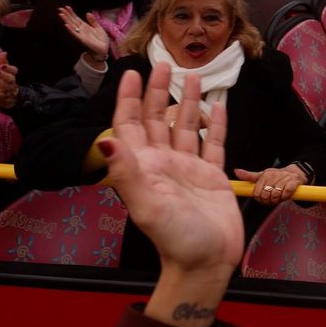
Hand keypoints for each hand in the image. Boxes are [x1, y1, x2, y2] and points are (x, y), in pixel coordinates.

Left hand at [0, 55, 18, 110]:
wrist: (13, 97)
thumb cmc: (6, 82)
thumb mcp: (5, 72)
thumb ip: (3, 63)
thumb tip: (3, 52)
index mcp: (12, 76)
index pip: (14, 71)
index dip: (8, 68)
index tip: (2, 66)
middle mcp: (12, 84)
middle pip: (10, 80)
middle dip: (4, 76)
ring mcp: (10, 93)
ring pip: (7, 89)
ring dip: (1, 85)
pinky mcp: (6, 101)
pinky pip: (4, 99)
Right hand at [60, 5, 109, 62]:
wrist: (103, 50)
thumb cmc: (100, 40)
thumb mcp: (98, 28)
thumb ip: (93, 21)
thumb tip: (87, 13)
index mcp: (84, 26)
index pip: (76, 18)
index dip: (71, 13)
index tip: (66, 7)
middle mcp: (81, 30)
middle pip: (72, 21)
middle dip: (66, 15)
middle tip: (60, 9)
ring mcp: (80, 35)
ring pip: (71, 26)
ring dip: (66, 20)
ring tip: (61, 15)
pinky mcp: (82, 40)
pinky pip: (75, 34)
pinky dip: (71, 29)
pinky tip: (66, 25)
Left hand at [100, 64, 240, 326]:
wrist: (207, 263)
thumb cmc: (176, 238)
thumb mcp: (147, 205)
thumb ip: (127, 172)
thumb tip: (106, 140)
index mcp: (143, 168)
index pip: (130, 125)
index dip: (129, 99)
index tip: (132, 73)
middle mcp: (163, 164)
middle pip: (157, 120)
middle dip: (158, 92)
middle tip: (164, 64)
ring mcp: (188, 169)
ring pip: (185, 127)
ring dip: (187, 102)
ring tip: (192, 76)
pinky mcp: (211, 177)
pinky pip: (212, 144)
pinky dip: (216, 124)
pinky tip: (219, 106)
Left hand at [238, 163, 307, 205]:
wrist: (295, 173)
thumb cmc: (276, 176)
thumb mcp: (262, 175)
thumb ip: (249, 176)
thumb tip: (236, 171)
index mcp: (265, 175)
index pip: (257, 192)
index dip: (259, 198)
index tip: (263, 198)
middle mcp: (274, 175)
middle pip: (266, 195)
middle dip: (268, 200)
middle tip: (271, 199)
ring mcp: (284, 178)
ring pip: (276, 195)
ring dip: (277, 200)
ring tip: (278, 198)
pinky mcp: (293, 182)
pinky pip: (286, 193)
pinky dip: (285, 197)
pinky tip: (285, 196)